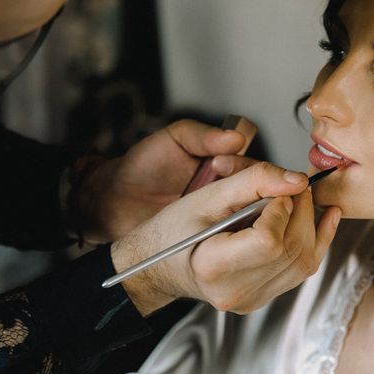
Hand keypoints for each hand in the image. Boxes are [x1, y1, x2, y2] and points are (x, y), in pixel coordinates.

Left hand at [75, 119, 253, 241]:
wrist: (114, 203)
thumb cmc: (142, 167)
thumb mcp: (172, 140)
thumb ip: (203, 135)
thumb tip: (236, 138)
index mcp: (226, 162)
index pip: (255, 165)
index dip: (246, 166)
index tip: (222, 164)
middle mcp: (229, 189)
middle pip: (259, 192)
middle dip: (244, 186)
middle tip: (215, 176)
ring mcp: (223, 215)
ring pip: (250, 216)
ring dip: (241, 213)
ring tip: (214, 206)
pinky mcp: (212, 238)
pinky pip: (233, 238)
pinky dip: (234, 236)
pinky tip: (223, 232)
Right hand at [110, 162, 341, 315]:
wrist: (160, 264)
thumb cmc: (174, 229)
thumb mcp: (207, 195)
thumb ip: (253, 181)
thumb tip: (296, 180)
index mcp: (213, 266)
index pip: (269, 241)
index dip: (279, 209)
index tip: (273, 193)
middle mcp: (235, 291)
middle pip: (292, 249)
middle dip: (302, 210)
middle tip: (294, 188)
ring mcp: (252, 299)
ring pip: (305, 261)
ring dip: (312, 223)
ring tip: (302, 199)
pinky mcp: (264, 297)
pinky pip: (302, 270)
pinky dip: (316, 241)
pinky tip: (324, 219)